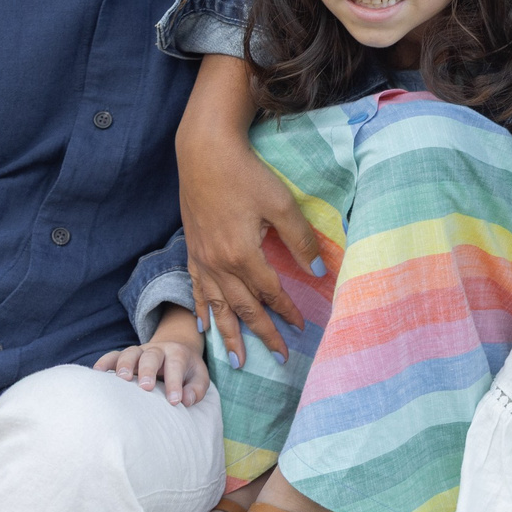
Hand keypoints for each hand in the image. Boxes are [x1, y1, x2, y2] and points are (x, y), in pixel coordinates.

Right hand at [94, 339, 210, 404]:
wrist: (175, 350)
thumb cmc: (187, 371)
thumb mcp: (199, 378)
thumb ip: (196, 389)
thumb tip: (185, 400)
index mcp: (177, 354)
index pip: (176, 365)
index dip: (175, 383)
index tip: (174, 401)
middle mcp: (157, 350)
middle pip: (151, 356)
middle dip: (148, 370)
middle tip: (146, 387)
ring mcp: (140, 352)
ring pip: (130, 353)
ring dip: (125, 364)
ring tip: (121, 379)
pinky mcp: (126, 357)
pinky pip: (113, 356)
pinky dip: (105, 362)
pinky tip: (97, 372)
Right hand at [177, 56, 322, 362]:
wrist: (204, 152)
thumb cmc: (246, 173)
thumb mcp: (281, 203)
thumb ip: (301, 238)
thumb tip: (319, 270)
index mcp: (243, 255)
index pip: (270, 293)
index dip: (287, 311)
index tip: (301, 328)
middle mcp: (219, 264)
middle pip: (244, 308)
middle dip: (262, 335)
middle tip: (278, 358)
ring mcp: (202, 259)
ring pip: (217, 307)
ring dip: (229, 334)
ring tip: (237, 360)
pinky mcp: (192, 249)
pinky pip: (196, 289)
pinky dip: (201, 310)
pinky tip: (203, 326)